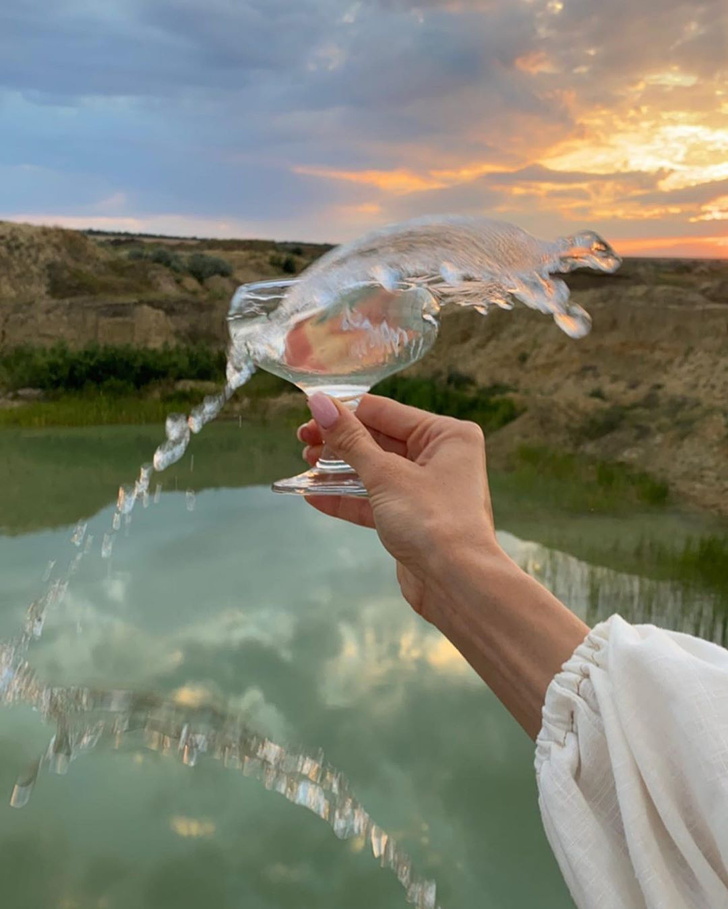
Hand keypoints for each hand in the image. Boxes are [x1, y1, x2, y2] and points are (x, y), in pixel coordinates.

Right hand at [298, 393, 502, 625]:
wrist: (457, 584)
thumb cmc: (431, 521)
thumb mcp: (385, 475)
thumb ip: (350, 440)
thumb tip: (320, 403)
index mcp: (447, 435)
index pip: (386, 412)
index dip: (345, 411)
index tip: (309, 412)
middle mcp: (442, 457)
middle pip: (380, 440)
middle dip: (340, 442)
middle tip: (301, 441)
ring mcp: (428, 490)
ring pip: (375, 471)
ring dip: (339, 469)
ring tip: (304, 463)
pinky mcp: (414, 520)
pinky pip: (376, 500)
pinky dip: (347, 498)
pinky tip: (313, 495)